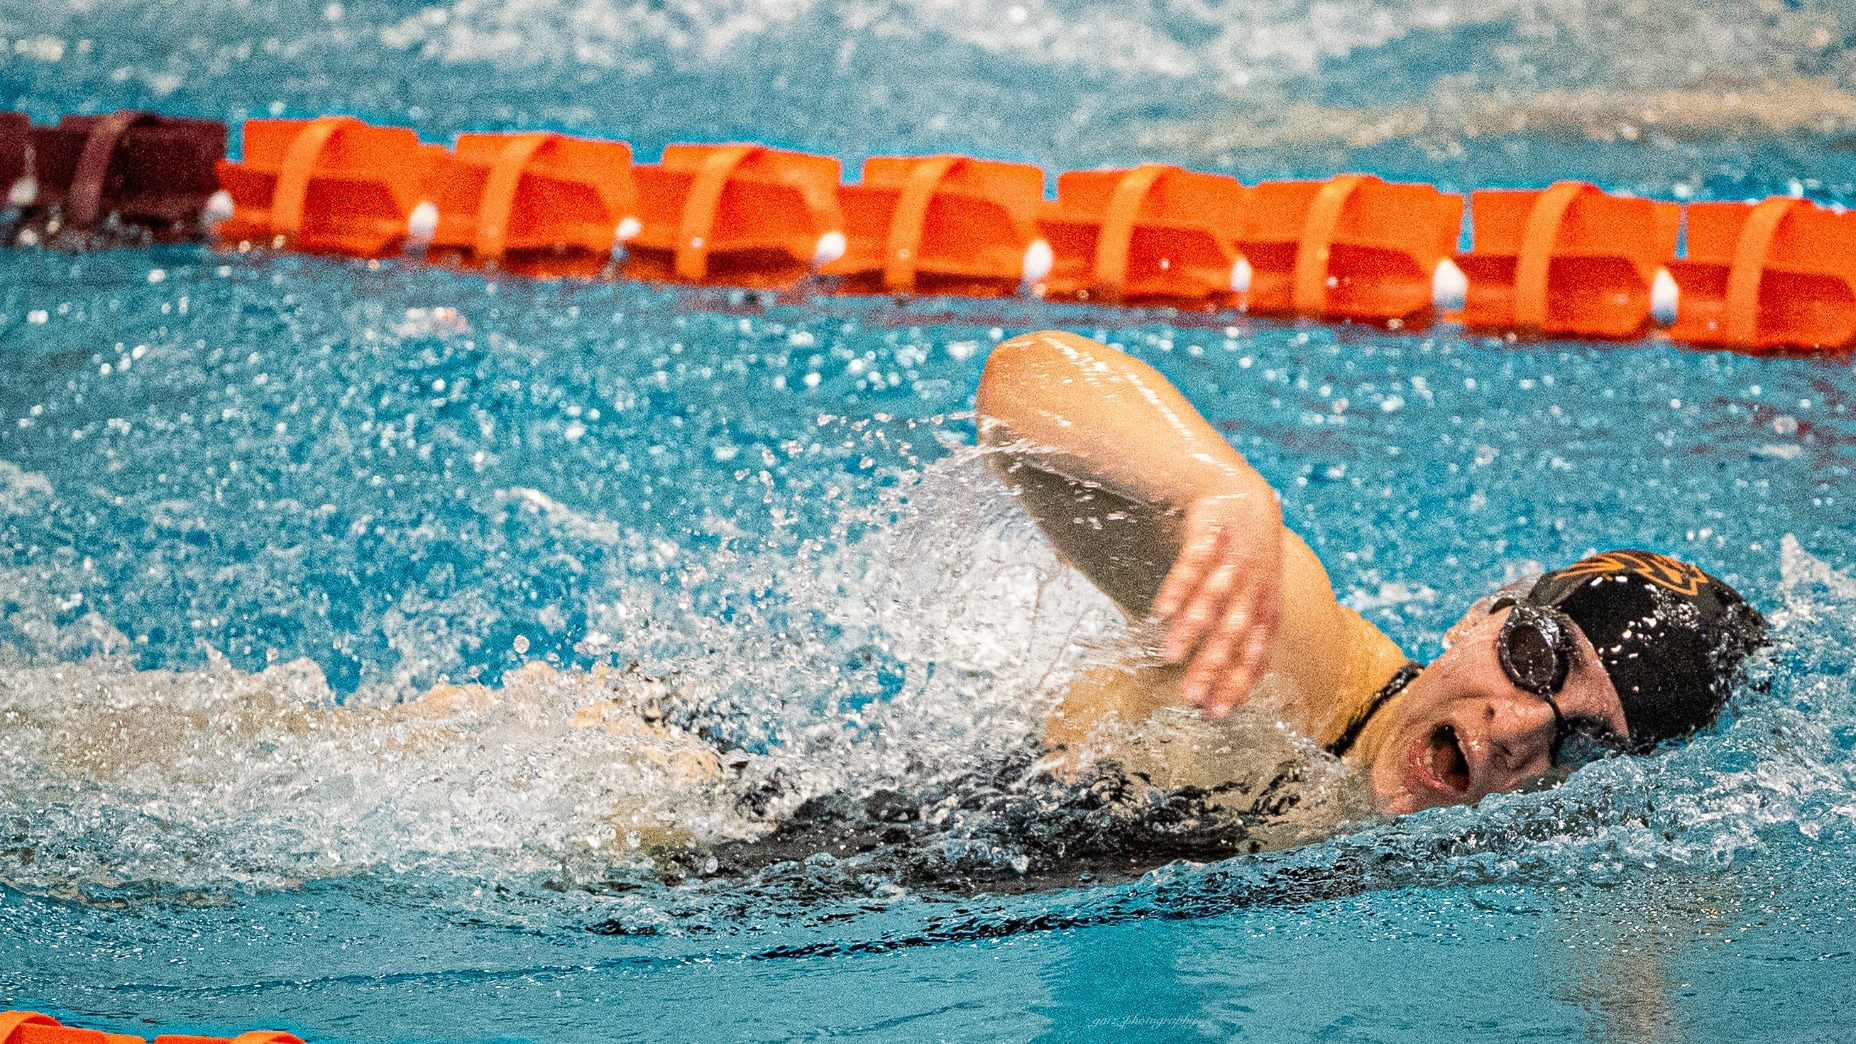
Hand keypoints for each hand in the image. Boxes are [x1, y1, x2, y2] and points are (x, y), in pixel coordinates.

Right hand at [1151, 489, 1284, 717]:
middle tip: (1188, 698)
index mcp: (1266, 612)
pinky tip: (1160, 612)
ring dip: (1191, 630)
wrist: (1244, 499)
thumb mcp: (1259, 600)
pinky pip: (1193, 565)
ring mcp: (1232, 564)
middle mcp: (1253, 590)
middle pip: (1231, 636)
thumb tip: (1225, 689)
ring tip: (1169, 656)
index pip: (1254, 656)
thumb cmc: (1247, 561)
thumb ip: (1244, 640)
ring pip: (1212, 602)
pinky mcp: (1211, 538)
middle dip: (1211, 668)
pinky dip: (1178, 588)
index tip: (1214, 714)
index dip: (1235, 685)